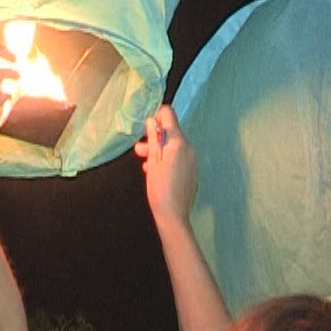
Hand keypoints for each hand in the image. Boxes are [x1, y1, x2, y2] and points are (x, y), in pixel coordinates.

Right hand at [133, 105, 197, 227]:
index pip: (169, 115)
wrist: (173, 215)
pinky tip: (155, 171)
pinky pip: (178, 156)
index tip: (144, 129)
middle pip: (170, 132)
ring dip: (158, 150)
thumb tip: (151, 120)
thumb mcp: (152, 161)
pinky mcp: (191, 170)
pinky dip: (166, 159)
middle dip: (154, 137)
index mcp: (178, 142)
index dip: (155, 117)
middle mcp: (189, 147)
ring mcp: (192, 159)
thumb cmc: (160, 187)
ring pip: (173, 145)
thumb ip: (152, 138)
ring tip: (145, 163)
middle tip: (139, 150)